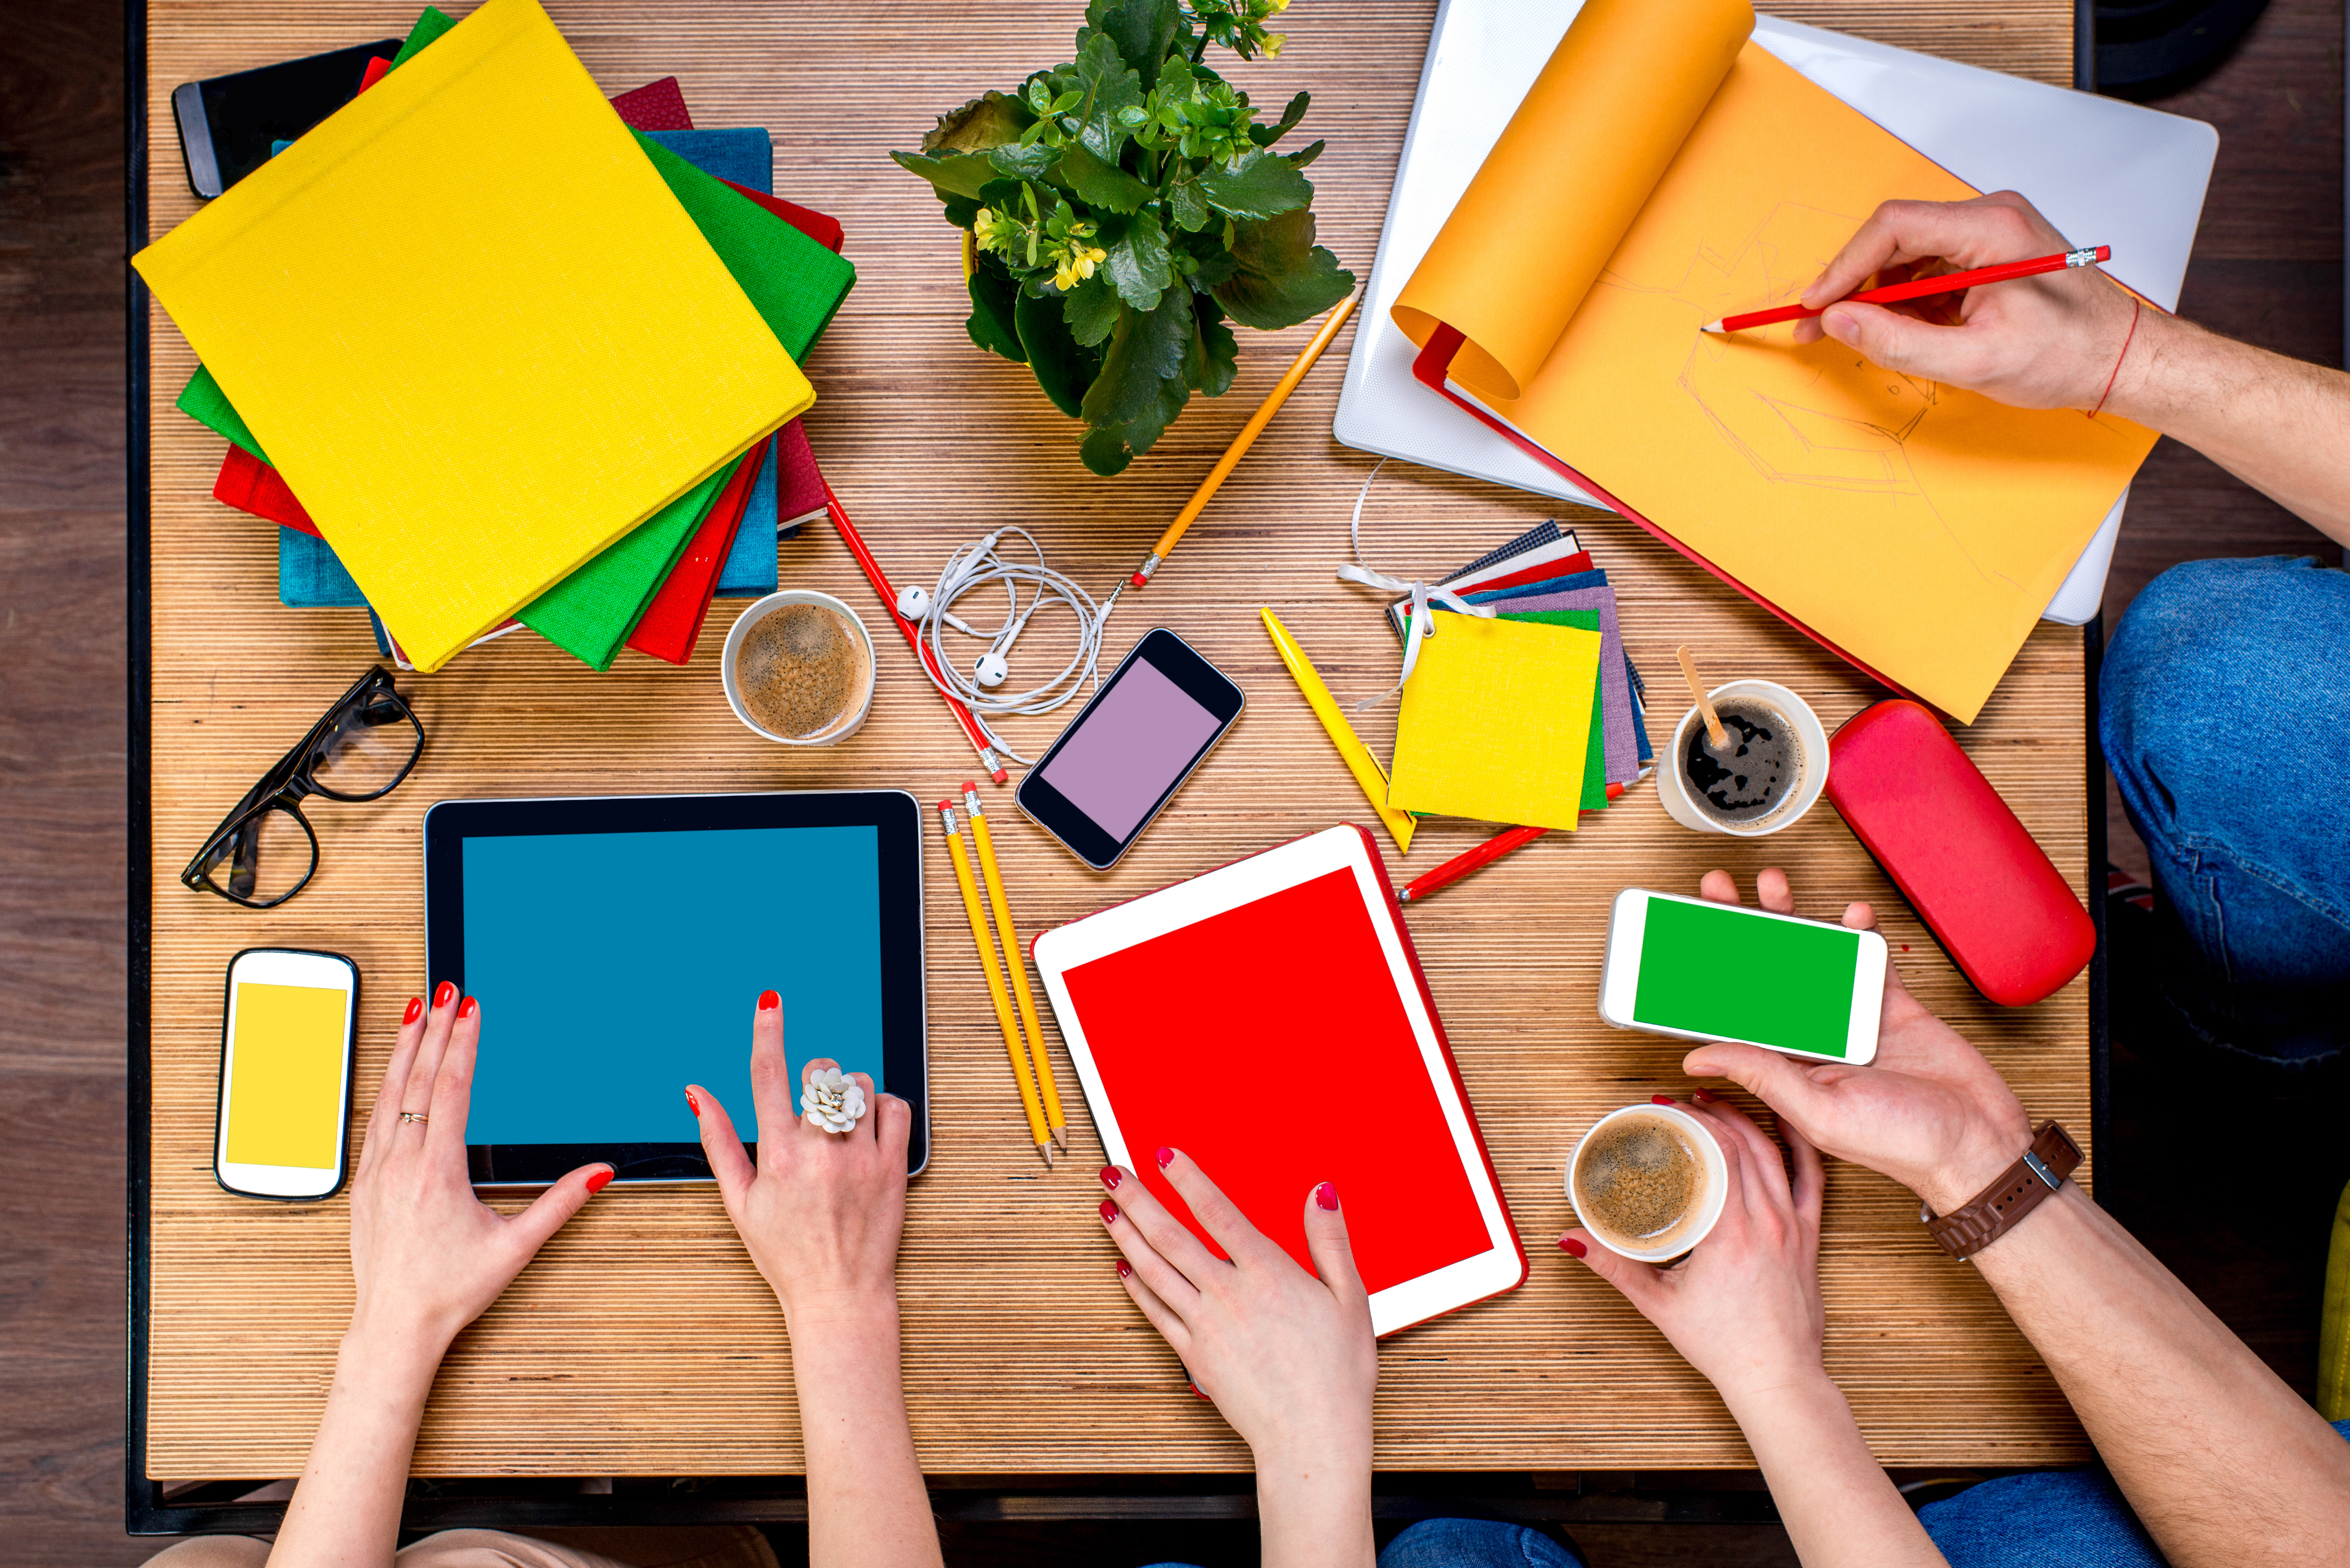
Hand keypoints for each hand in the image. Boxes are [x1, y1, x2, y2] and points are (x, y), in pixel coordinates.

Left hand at [348, 984, 610, 1357]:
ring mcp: (376, 1172)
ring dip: (405, 1050)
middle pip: (420, 1080)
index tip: (471, 1009)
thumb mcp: (516, 1246)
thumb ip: (560, 1203)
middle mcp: (402, 1164)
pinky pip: (374, 1120)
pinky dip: (386, 1085)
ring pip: (390, 1094)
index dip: (464, 1043)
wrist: (395, 1326)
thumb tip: (600, 1171)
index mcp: (438, 1171)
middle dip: (435, 1030)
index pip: (453, 1089)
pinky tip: (393, 1070)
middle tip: (445, 991)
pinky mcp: (363, 1184)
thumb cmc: (452, 1289)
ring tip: (415, 1012)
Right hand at [690, 992, 912, 1326]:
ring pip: (860, 1084)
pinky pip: (895, 1106)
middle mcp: (819, 1151)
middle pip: (821, 1072)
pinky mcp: (894, 1165)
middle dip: (815, 1078)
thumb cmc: (786, 1253)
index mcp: (777, 1155)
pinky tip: (869, 1129)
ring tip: (841, 1125)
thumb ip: (718, 1141)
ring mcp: (860, 1157)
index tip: (769, 1001)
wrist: (838, 1294)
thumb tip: (696, 1092)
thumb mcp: (739, 1201)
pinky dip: (883, 1107)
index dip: (767, 1031)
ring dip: (849, 1093)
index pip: (768, 1076)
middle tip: (813, 1109)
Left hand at [1096, 1150, 1376, 1466]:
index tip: (1164, 1155)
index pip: (1217, 1212)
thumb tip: (1321, 1194)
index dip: (1187, 1179)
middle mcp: (1228, 1295)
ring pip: (1155, 1270)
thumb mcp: (1351, 1298)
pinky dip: (1136, 1289)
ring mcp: (1206, 1326)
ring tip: (1107, 1210)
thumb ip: (1331, 1241)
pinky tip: (1124, 1271)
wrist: (1312, 1437)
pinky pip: (1156, 1314)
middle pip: (1171, 1236)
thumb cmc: (1337, 1374)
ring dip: (1126, 1236)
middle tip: (1113, 1174)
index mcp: (1268, 1274)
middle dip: (1138, 1199)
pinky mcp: (1194, 1357)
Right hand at [1565, 1096, 1825, 1402]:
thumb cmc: (1726, 1346)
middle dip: (1715, 1114)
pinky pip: (1811, 1179)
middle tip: (1686, 1103)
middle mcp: (1769, 1222)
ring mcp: (1794, 1228)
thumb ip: (1614, 1266)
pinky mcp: (1810, 1237)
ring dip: (1749, 1123)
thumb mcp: (1659, 1303)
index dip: (1695, 1120)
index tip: (1671, 1108)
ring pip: (1776, 1155)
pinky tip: (1785, 1127)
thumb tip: (1575, 1240)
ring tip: (1722, 1108)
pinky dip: (1798, 1147)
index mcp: (1733, 1233)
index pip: (1721, 1152)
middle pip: (1746, 1144)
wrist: (1777, 1377)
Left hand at [1679, 870, 2031, 1216]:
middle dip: (1741, 931)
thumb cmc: (1903, 1144)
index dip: (1709, 976)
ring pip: (1812, 959)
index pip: (1735, 1013)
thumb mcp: (1820, 1111)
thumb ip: (1763, 1077)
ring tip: (1772, 886)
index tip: (1685, 941)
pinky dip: (1859, 932)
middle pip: (1765, 974)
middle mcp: (1813, 1040)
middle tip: (1718, 890)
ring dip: (1793, 920)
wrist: (1978, 1142)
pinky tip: (1850, 913)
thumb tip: (1698, 1057)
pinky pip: (1868, 960)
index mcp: (1786, 1068)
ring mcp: (1852, 1018)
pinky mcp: (1892, 1005)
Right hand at [1790, 190, 2144, 410]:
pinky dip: (1909, 301)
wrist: (2121, 358)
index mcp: (1992, 229)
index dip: (1844, 266)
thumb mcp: (1975, 361)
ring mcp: (1991, 233)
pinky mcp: (1990, 252)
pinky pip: (1931, 268)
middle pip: (1896, 237)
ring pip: (1909, 254)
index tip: (1816, 304)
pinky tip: (1911, 331)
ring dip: (1882, 297)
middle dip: (1855, 285)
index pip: (1893, 227)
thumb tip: (1839, 324)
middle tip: (1823, 327)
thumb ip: (1899, 343)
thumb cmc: (2068, 355)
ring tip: (1876, 338)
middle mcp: (1991, 218)